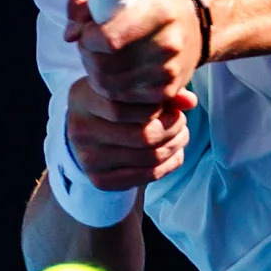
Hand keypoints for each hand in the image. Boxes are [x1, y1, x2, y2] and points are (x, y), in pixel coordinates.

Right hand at [63, 71, 190, 190]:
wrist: (89, 138)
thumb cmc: (115, 106)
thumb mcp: (129, 90)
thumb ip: (159, 90)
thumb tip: (190, 102)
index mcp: (82, 98)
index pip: (124, 106)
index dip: (157, 106)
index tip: (170, 104)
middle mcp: (80, 130)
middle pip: (141, 135)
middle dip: (172, 128)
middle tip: (181, 121)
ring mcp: (89, 159)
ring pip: (149, 157)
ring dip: (175, 145)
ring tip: (181, 134)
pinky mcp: (101, 181)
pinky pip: (148, 175)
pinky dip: (170, 164)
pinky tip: (175, 152)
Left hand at [72, 0, 202, 115]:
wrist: (192, 25)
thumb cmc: (147, 2)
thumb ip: (84, 2)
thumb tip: (70, 35)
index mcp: (157, 10)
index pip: (109, 39)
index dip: (87, 38)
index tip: (86, 32)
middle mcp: (167, 43)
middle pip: (104, 66)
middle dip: (87, 56)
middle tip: (91, 46)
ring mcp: (168, 72)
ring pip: (109, 87)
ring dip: (95, 74)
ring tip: (101, 58)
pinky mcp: (167, 92)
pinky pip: (123, 100)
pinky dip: (111, 89)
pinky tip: (115, 72)